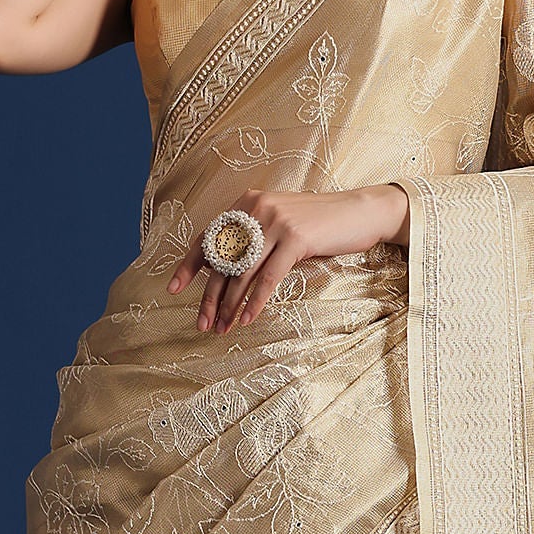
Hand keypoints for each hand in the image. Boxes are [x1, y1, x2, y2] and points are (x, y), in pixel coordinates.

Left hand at [167, 184, 411, 332]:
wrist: (361, 212)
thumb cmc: (320, 223)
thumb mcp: (281, 223)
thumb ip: (255, 237)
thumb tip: (227, 270)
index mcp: (247, 203)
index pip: (209, 238)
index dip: (189, 266)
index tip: (173, 289)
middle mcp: (257, 208)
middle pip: (223, 260)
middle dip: (209, 296)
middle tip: (200, 324)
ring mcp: (276, 221)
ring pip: (242, 272)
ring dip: (229, 305)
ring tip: (221, 329)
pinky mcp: (296, 238)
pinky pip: (268, 277)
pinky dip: (255, 302)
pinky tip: (246, 320)